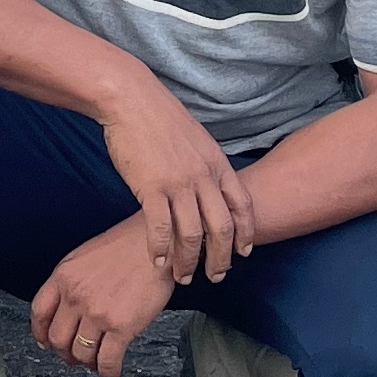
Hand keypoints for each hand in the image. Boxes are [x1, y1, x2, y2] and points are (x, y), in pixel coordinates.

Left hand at [29, 218, 179, 376]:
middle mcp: (76, 294)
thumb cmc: (131, 245)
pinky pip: (107, 360)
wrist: (160, 241)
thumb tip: (70, 305)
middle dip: (64, 353)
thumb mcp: (88, 255)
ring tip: (96, 363)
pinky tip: (112, 374)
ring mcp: (97, 312)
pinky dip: (108, 373)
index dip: (40, 333)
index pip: (39, 312)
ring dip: (87, 364)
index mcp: (65, 275)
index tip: (45, 342)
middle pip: (57, 338)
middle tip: (74, 356)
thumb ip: (75, 280)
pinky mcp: (121, 326)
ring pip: (80, 353)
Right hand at [94, 89, 256, 284]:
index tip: (244, 252)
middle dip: (220, 258)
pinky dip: (160, 249)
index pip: (242, 205)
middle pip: (221, 228)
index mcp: (217, 163)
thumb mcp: (197, 139)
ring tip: (183, 277)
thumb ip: (206, 165)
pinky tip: (157, 262)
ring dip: (189, 261)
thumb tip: (209, 187)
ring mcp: (178, 183)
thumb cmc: (159, 117)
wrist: (131, 99)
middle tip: (216, 276)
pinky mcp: (151, 187)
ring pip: (192, 234)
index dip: (245, 233)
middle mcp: (203, 176)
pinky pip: (161, 228)